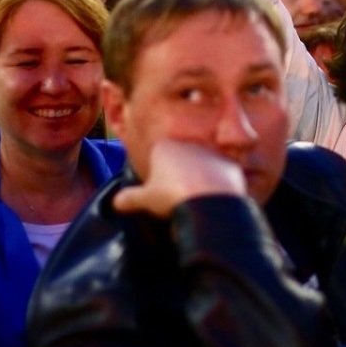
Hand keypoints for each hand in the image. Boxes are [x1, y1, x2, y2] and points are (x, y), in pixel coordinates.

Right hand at [112, 139, 246, 218]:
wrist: (210, 202)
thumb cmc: (172, 196)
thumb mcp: (145, 199)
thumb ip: (130, 198)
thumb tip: (116, 202)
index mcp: (165, 147)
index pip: (157, 154)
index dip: (157, 172)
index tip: (158, 189)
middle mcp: (190, 144)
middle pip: (181, 157)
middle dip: (179, 171)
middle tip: (177, 194)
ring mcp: (212, 152)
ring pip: (202, 164)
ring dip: (199, 177)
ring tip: (195, 199)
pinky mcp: (230, 165)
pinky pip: (221, 174)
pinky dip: (217, 185)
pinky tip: (214, 200)